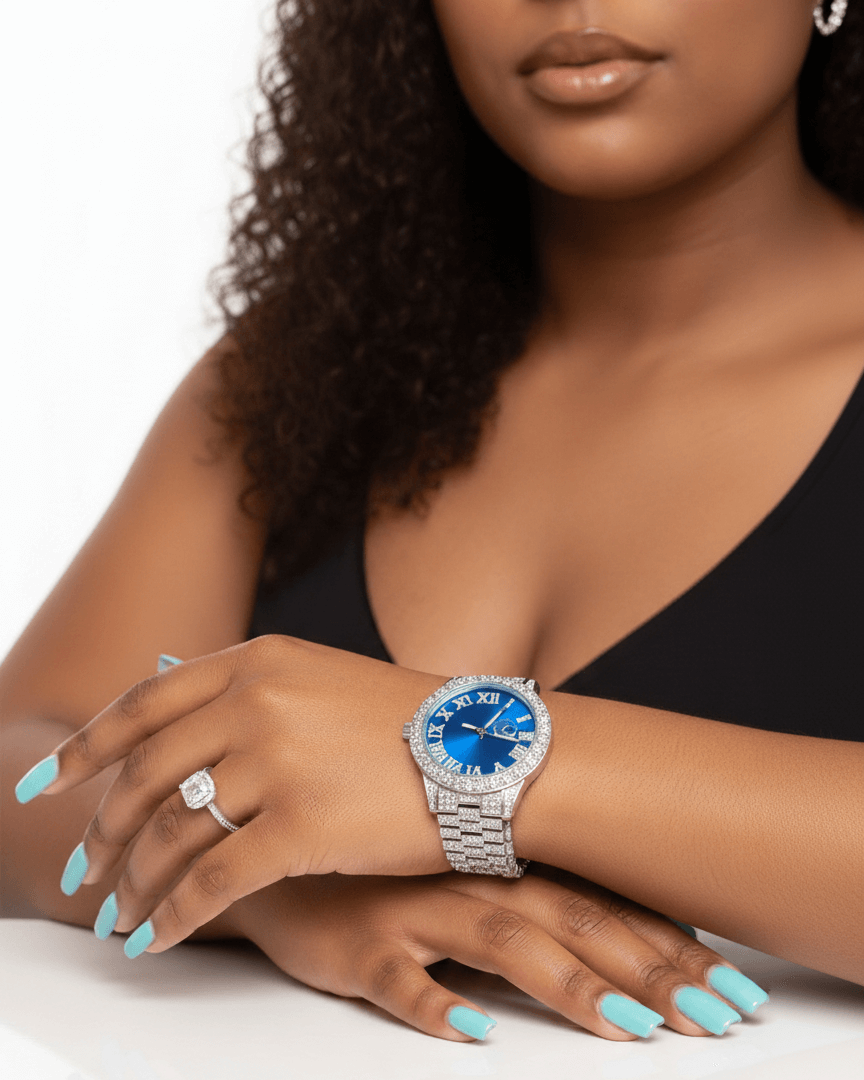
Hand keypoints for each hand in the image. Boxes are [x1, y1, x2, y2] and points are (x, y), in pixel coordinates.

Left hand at [18, 636, 451, 950]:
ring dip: (135, 881)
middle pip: (146, 774)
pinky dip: (174, 916)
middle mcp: (257, 702)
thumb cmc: (408, 724)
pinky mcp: (302, 827)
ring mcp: (277, 762)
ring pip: (171, 832)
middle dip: (103, 831)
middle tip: (85, 870)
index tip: (48, 785)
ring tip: (121, 915)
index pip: (142, 706)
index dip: (85, 750)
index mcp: (257, 662)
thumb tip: (171, 700)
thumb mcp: (320, 680)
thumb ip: (247, 692)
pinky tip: (157, 938)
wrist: (488, 756)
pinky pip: (212, 881)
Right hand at [217, 868, 761, 1040]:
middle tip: (716, 1018)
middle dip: (651, 973)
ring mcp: (413, 906)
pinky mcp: (357, 940)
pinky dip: (435, 1002)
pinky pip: (398, 976)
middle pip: (576, 923)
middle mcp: (471, 875)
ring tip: (626, 1028)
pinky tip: (469, 1031)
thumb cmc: (381, 861)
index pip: (606, 902)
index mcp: (504, 858)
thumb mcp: (461, 867)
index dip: (672, 946)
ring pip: (503, 943)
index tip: (732, 988)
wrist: (279, 847)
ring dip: (568, 987)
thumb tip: (620, 940)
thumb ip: (532, 893)